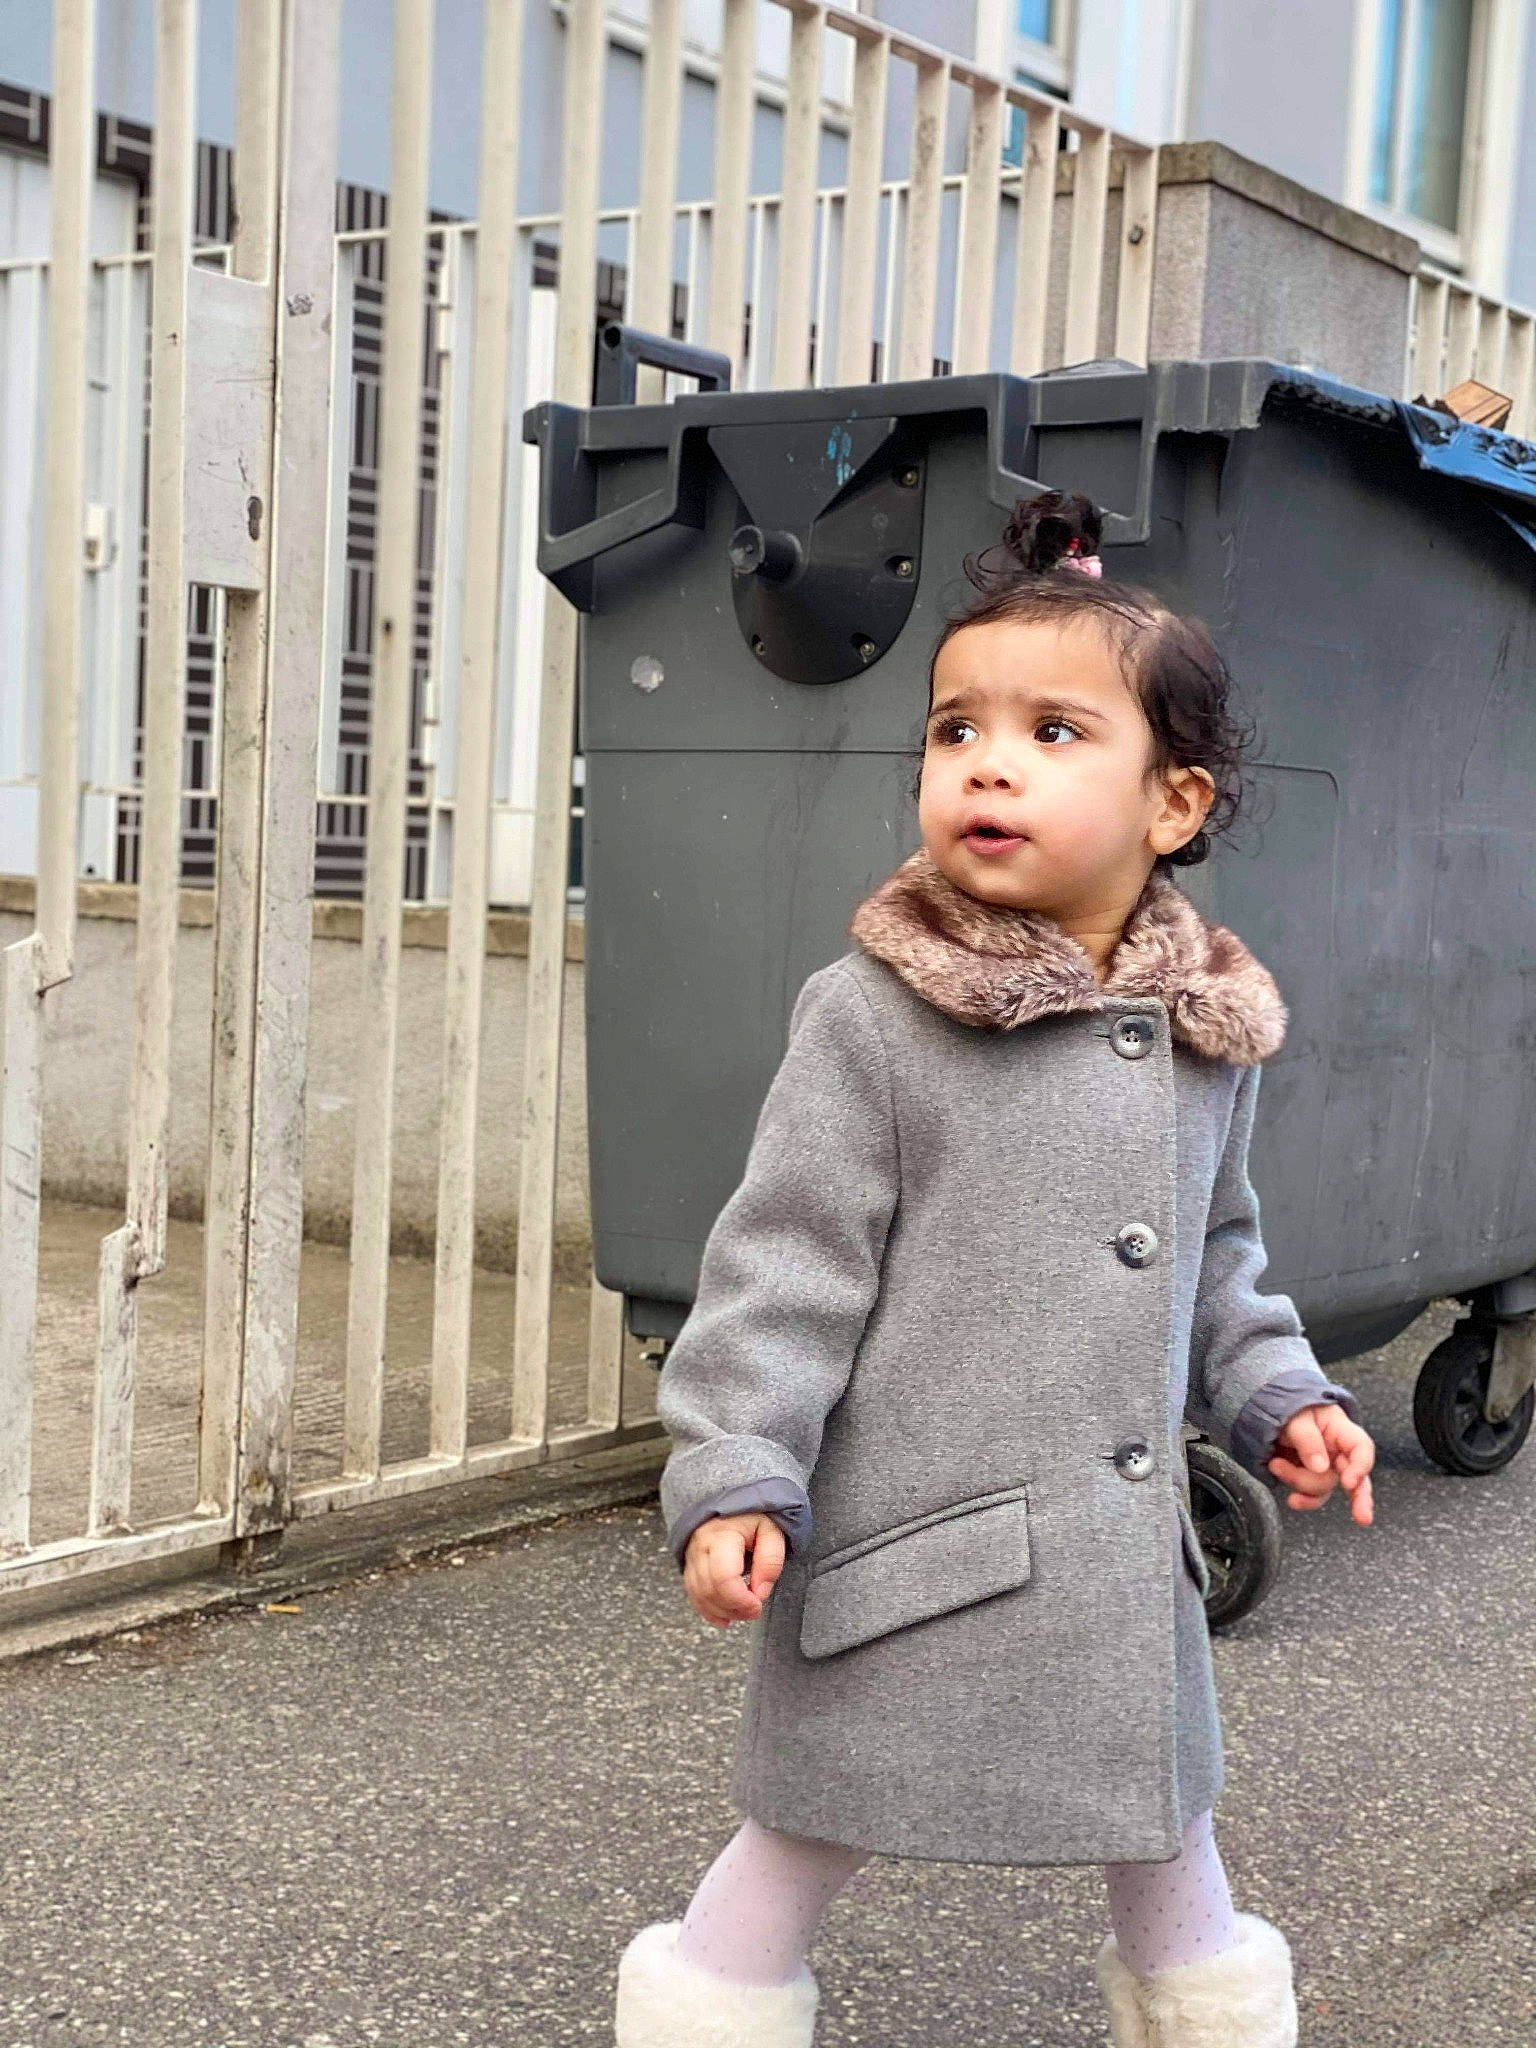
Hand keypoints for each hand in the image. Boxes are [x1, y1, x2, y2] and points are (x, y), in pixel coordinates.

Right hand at [682, 1512, 786, 1628]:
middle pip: (710, 1590)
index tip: (757, 1605)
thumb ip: (770, 1561)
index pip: (723, 1577)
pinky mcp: (690, 1566)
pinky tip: (725, 1617)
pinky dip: (709, 1611)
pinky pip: (694, 1595)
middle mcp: (700, 1547)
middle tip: (755, 1610)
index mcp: (722, 1535)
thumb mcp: (771, 1530)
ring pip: (700, 1596)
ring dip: (723, 1611)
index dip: (740, 1599)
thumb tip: (760, 1593)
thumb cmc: (753, 1516)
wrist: (732, 1504)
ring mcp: (692, 1557)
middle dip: (734, 1608)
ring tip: (744, 1611)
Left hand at [1268, 1403, 1374, 1525]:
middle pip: (1356, 1478)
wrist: (1269, 1410)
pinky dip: (1302, 1499)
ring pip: (1324, 1487)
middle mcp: (1338, 1452)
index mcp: (1341, 1430)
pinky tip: (1292, 1499)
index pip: (1361, 1448)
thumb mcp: (1296, 1417)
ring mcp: (1326, 1467)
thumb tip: (1320, 1467)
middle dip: (1360, 1499)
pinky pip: (1312, 1495)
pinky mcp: (1311, 1478)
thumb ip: (1308, 1439)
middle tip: (1363, 1518)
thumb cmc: (1290, 1408)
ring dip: (1300, 1483)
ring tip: (1276, 1465)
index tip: (1349, 1482)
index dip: (1360, 1467)